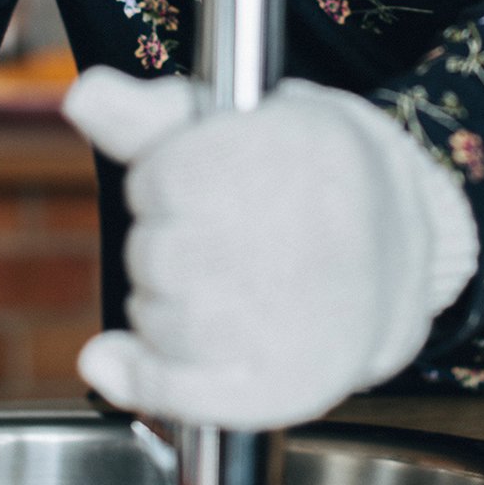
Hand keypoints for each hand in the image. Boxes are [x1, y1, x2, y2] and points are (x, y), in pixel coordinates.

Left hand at [61, 69, 479, 428]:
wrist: (398, 260)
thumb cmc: (312, 180)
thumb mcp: (246, 121)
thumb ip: (158, 111)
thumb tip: (85, 96)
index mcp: (287, 162)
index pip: (157, 182)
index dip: (167, 181)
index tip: (207, 183)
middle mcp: (293, 246)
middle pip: (154, 253)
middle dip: (164, 244)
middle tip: (215, 239)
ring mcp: (287, 324)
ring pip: (156, 317)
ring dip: (161, 304)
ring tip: (217, 287)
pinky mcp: (280, 388)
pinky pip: (171, 388)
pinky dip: (140, 375)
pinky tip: (132, 357)